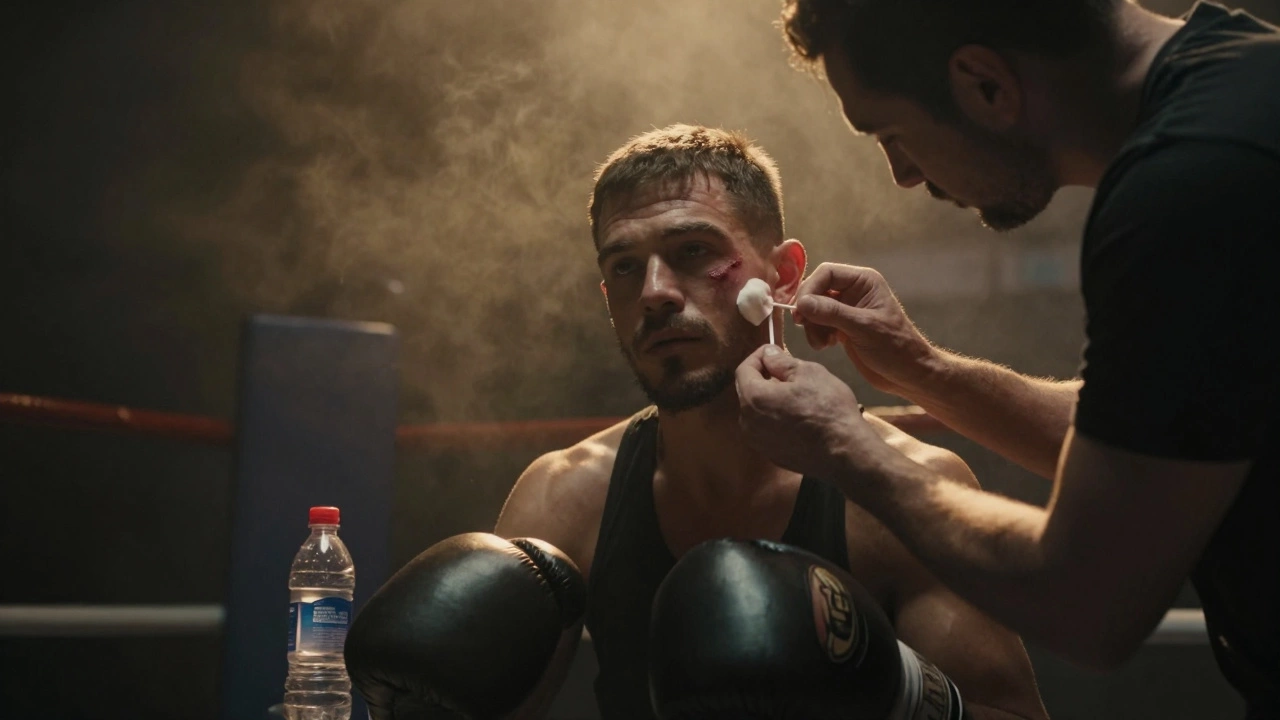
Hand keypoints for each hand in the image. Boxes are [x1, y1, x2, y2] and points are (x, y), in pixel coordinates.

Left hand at [734, 345, 868, 479]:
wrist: (845, 452)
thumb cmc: (828, 408)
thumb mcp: (808, 373)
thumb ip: (781, 362)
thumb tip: (768, 354)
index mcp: (754, 398)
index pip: (744, 369)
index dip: (758, 357)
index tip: (773, 352)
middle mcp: (748, 422)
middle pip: (747, 391)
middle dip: (762, 378)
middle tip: (785, 372)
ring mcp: (758, 442)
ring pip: (756, 412)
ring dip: (769, 400)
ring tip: (793, 395)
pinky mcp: (771, 455)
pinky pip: (766, 430)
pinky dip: (775, 419)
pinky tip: (796, 417)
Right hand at [793, 263, 937, 397]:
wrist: (908, 374)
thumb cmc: (895, 348)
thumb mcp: (863, 328)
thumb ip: (832, 313)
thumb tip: (802, 303)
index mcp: (864, 282)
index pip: (827, 273)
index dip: (810, 288)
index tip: (800, 310)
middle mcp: (854, 291)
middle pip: (817, 289)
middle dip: (808, 309)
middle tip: (802, 325)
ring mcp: (847, 309)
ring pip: (814, 308)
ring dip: (811, 325)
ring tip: (821, 343)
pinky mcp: (842, 327)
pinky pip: (819, 323)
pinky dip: (816, 334)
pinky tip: (826, 345)